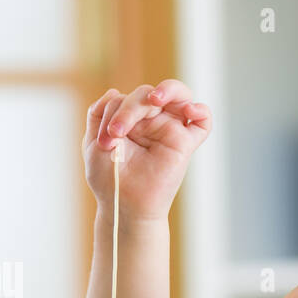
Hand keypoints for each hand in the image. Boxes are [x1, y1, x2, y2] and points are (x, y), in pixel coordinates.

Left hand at [82, 79, 211, 221]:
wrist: (124, 207)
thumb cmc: (110, 179)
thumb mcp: (94, 143)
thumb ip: (99, 114)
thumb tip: (114, 91)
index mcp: (130, 119)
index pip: (126, 98)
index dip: (113, 112)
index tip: (104, 141)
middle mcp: (151, 121)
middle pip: (149, 93)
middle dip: (130, 107)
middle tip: (117, 131)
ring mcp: (170, 130)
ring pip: (179, 95)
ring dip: (168, 90)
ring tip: (154, 99)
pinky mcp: (185, 144)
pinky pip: (203, 122)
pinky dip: (201, 111)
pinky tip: (189, 110)